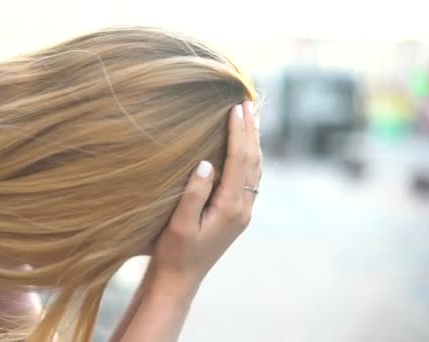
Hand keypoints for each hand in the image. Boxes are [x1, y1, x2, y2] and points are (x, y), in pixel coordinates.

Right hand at [152, 101, 261, 286]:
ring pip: (255, 169)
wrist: (180, 279)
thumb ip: (194, 194)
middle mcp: (243, 208)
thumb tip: (208, 162)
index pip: (239, 160)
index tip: (236, 107)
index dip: (238, 132)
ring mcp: (243, 212)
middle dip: (251, 130)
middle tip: (247, 102)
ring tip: (250, 117)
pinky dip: (249, 156)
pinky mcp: (237, 214)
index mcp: (231, 207)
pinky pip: (250, 178)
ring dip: (253, 141)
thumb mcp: (179, 224)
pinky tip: (244, 147)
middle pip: (253, 160)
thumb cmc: (174, 252)